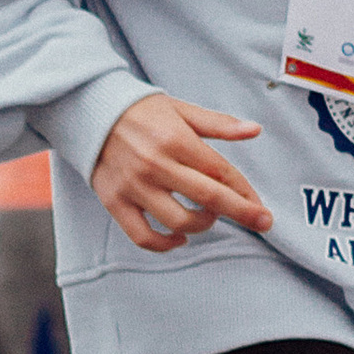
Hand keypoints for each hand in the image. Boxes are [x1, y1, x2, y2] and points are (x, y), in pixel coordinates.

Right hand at [91, 93, 271, 252]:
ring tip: (208, 217)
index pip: (221, 172)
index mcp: (176, 140)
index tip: (260, 205)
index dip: (245, 191)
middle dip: (243, 213)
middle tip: (263, 222)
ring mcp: (134, 186)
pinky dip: (165, 244)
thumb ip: (219, 124)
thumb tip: (255, 130)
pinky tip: (180, 237)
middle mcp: (156, 165)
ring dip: (203, 224)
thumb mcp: (181, 110)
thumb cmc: (141, 111)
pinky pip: (143, 236)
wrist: (89, 111)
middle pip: (209, 198)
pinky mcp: (115, 202)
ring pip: (179, 221)